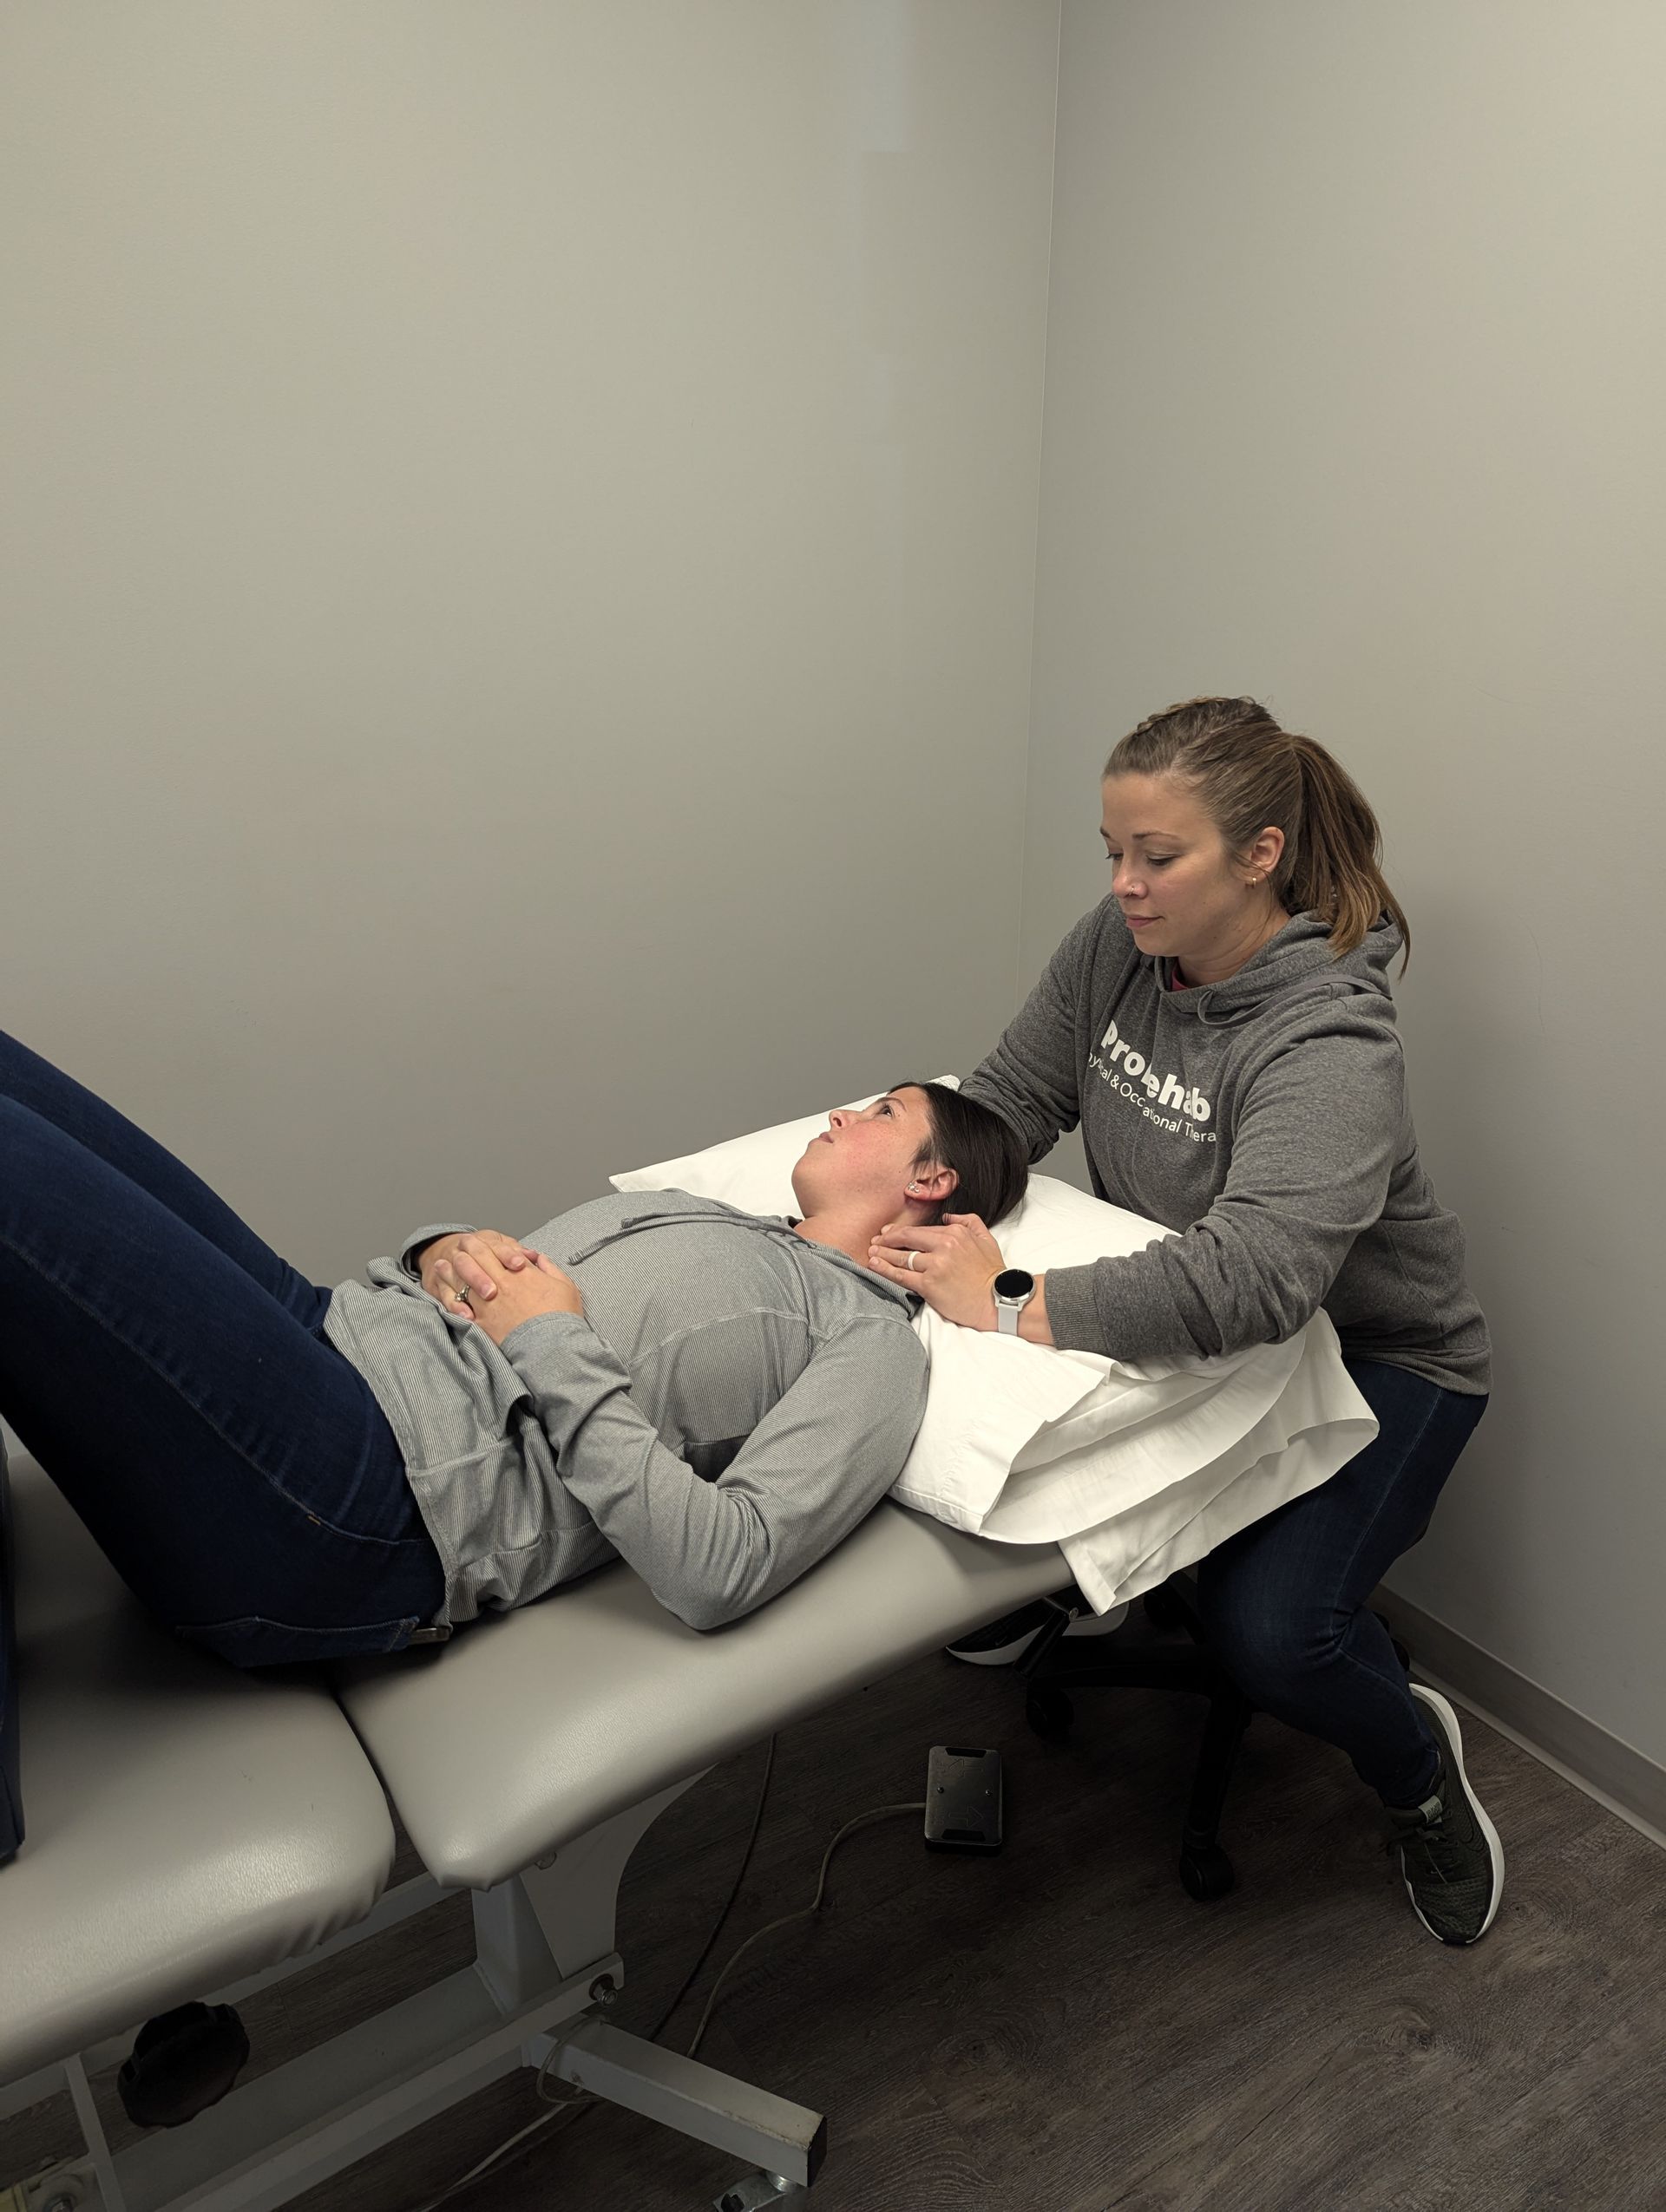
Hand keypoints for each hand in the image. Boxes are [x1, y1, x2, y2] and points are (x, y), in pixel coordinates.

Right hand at [419, 1230, 537, 1307]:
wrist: (446, 1256)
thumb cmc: (486, 1256)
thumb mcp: (501, 1249)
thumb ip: (517, 1253)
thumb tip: (535, 1256)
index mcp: (481, 1240)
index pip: (494, 1245)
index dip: (507, 1254)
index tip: (520, 1265)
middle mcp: (462, 1250)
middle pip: (471, 1259)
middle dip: (483, 1274)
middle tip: (495, 1290)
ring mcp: (448, 1266)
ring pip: (456, 1275)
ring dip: (470, 1287)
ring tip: (486, 1299)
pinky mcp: (438, 1284)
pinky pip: (445, 1295)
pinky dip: (455, 1306)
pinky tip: (468, 1316)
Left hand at [454, 1246, 583, 1345]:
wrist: (552, 1348)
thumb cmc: (562, 1318)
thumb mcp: (565, 1287)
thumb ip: (550, 1269)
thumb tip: (539, 1259)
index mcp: (522, 1273)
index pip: (502, 1250)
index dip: (492, 1244)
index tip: (484, 1240)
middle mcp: (502, 1284)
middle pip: (479, 1259)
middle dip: (469, 1247)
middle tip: (461, 1242)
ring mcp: (489, 1303)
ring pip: (463, 1280)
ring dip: (451, 1270)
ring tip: (442, 1264)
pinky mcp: (482, 1323)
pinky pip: (460, 1306)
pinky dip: (450, 1296)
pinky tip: (443, 1292)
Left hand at [867, 1212, 1005, 1330]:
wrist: (997, 1301)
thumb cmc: (992, 1273)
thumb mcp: (986, 1238)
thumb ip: (968, 1221)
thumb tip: (947, 1217)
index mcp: (955, 1233)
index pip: (920, 1230)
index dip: (900, 1232)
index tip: (888, 1233)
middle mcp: (943, 1246)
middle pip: (907, 1240)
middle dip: (887, 1240)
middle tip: (875, 1241)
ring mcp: (935, 1266)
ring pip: (901, 1257)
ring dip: (883, 1254)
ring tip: (871, 1253)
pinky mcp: (929, 1285)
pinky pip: (901, 1276)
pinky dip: (885, 1270)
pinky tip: (875, 1265)